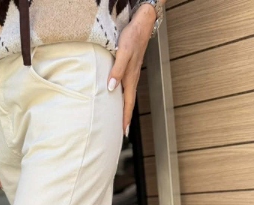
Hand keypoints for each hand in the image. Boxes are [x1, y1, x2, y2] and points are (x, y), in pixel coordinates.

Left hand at [107, 2, 161, 135]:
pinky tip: (118, 98)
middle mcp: (132, 79)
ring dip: (124, 109)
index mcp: (131, 78)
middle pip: (128, 104)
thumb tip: (112, 89)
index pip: (128, 104)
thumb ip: (117, 71)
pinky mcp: (129, 69)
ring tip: (120, 120)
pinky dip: (123, 98)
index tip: (124, 132)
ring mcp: (131, 74)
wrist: (142, 23)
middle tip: (122, 132)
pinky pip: (126, 88)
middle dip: (125, 118)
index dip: (125, 118)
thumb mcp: (123, 53)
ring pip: (127, 97)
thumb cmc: (132, 37)